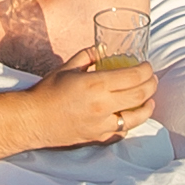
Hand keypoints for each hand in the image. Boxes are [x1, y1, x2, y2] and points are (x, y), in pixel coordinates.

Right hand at [30, 57, 155, 145]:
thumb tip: (102, 48)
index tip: (147, 66)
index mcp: (96, 84)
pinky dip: (130, 122)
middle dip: (151, 85)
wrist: (33, 120)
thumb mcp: (67, 67)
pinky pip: (122, 130)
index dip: (146, 70)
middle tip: (152, 79)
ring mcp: (101, 123)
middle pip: (140, 95)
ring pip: (136, 117)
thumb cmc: (47, 92)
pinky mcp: (98, 136)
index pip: (133, 76)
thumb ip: (88, 56)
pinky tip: (131, 115)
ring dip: (147, 106)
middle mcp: (102, 105)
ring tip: (149, 100)